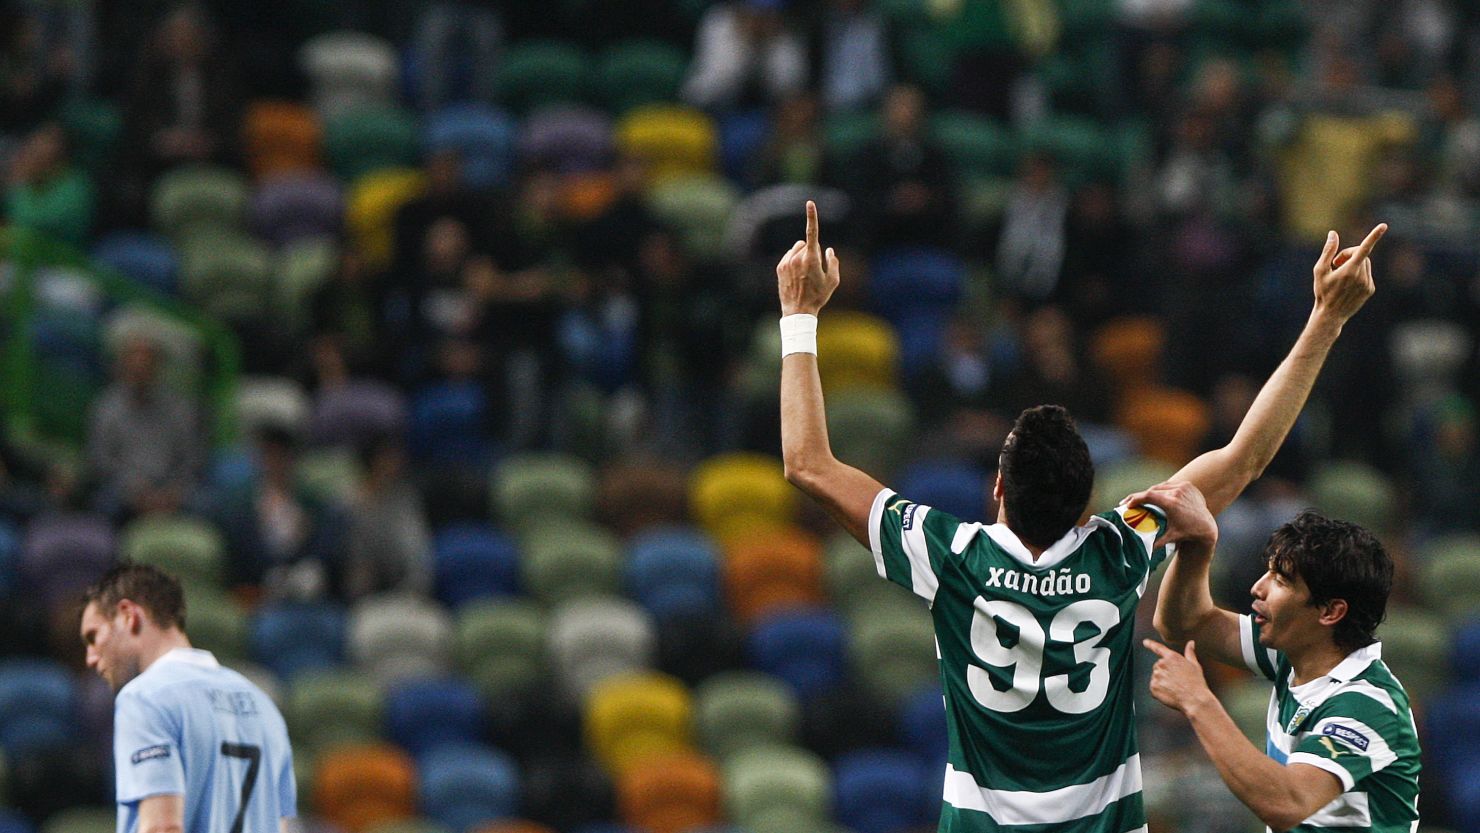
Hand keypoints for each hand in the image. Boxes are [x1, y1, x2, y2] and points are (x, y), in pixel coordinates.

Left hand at [776, 200, 839, 315]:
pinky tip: (796, 277)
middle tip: (813, 269)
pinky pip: (789, 257)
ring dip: (801, 256)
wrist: (798, 311)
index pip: (812, 233)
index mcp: (811, 258)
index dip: (812, 217)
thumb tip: (829, 250)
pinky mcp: (780, 267)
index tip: (809, 203)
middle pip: (805, 244)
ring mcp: (786, 262)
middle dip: (810, 250)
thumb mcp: (833, 281)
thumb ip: (833, 262)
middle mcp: (797, 257)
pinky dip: (793, 262)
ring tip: (804, 275)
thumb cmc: (818, 297)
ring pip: (796, 250)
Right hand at [1123, 480, 1216, 549]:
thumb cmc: (1188, 532)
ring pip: (1160, 486)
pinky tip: (1155, 494)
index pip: (1148, 496)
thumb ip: (1156, 542)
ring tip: (1140, 499)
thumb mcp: (1171, 537)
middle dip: (1139, 496)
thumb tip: (1143, 549)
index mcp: (1171, 503)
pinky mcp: (1188, 485)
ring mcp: (1183, 487)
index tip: (1126, 504)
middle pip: (1152, 490)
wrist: (1207, 526)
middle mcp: (1177, 492)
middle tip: (1129, 502)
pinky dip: (1161, 489)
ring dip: (1149, 492)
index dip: (1135, 498)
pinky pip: (1170, 485)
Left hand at [1145, 639, 1213, 713]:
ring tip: (1175, 687)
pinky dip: (1160, 691)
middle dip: (1165, 671)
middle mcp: (1161, 664)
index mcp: (1171, 657)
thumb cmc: (1196, 682)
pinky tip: (1170, 693)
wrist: (1194, 699)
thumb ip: (1190, 653)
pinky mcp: (1153, 687)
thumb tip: (1191, 643)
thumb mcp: (1195, 665)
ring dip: (1162, 681)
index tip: (1145, 642)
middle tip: (1177, 680)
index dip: (1150, 644)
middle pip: (1158, 666)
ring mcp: (1156, 676)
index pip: (1158, 648)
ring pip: (1156, 677)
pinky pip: (1154, 688)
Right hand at [1312, 224, 1385, 324]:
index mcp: (1349, 270)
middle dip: (1349, 254)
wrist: (1331, 315)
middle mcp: (1361, 276)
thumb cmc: (1322, 292)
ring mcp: (1368, 283)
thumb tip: (1333, 234)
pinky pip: (1367, 274)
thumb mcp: (1319, 271)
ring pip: (1365, 263)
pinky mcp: (1370, 289)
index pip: (1364, 249)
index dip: (1374, 236)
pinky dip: (1358, 273)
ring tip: (1340, 274)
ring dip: (1354, 263)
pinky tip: (1347, 284)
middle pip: (1361, 254)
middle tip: (1336, 262)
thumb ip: (1328, 251)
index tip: (1384, 225)